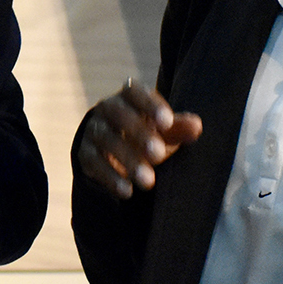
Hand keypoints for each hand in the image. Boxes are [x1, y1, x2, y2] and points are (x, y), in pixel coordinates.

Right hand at [76, 80, 202, 198]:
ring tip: (148, 181)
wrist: (110, 148)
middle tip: (158, 154)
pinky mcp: (85, 153)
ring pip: (106, 140)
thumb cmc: (145, 133)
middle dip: (138, 134)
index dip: (149, 105)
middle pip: (118, 115)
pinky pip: (94, 163)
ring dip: (127, 159)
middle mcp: (107, 109)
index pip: (135, 92)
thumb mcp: (162, 129)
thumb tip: (197, 126)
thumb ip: (178, 128)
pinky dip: (110, 177)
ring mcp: (94, 130)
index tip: (167, 122)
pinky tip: (128, 191)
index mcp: (128, 97)